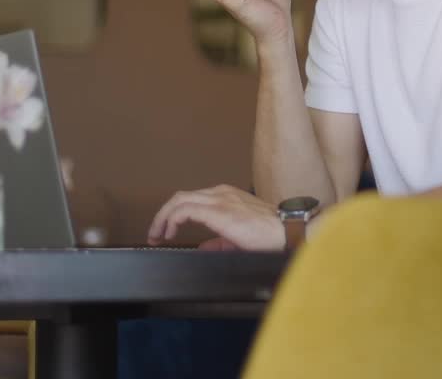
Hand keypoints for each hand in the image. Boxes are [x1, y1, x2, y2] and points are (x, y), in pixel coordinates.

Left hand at [147, 184, 283, 250]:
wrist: (286, 231)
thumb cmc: (269, 234)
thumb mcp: (238, 237)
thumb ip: (219, 241)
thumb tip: (204, 248)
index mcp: (226, 196)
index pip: (191, 199)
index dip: (173, 214)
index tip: (166, 230)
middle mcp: (220, 193)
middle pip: (180, 197)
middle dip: (163, 215)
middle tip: (155, 233)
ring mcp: (219, 200)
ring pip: (179, 200)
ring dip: (163, 217)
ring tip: (158, 234)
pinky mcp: (218, 211)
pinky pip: (185, 210)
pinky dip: (172, 220)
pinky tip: (169, 232)